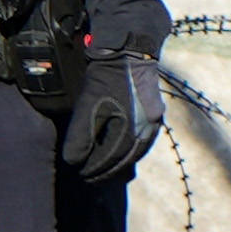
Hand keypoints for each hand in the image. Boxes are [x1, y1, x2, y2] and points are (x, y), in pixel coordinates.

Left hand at [60, 54, 160, 181]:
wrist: (129, 53)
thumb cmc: (106, 79)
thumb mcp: (87, 107)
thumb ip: (80, 137)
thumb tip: (74, 162)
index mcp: (131, 128)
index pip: (111, 159)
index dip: (94, 169)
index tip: (81, 175)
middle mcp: (147, 129)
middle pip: (126, 159)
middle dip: (107, 171)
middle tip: (90, 178)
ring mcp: (155, 122)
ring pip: (138, 152)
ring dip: (122, 164)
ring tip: (107, 171)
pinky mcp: (156, 114)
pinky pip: (145, 141)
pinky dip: (133, 151)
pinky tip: (126, 153)